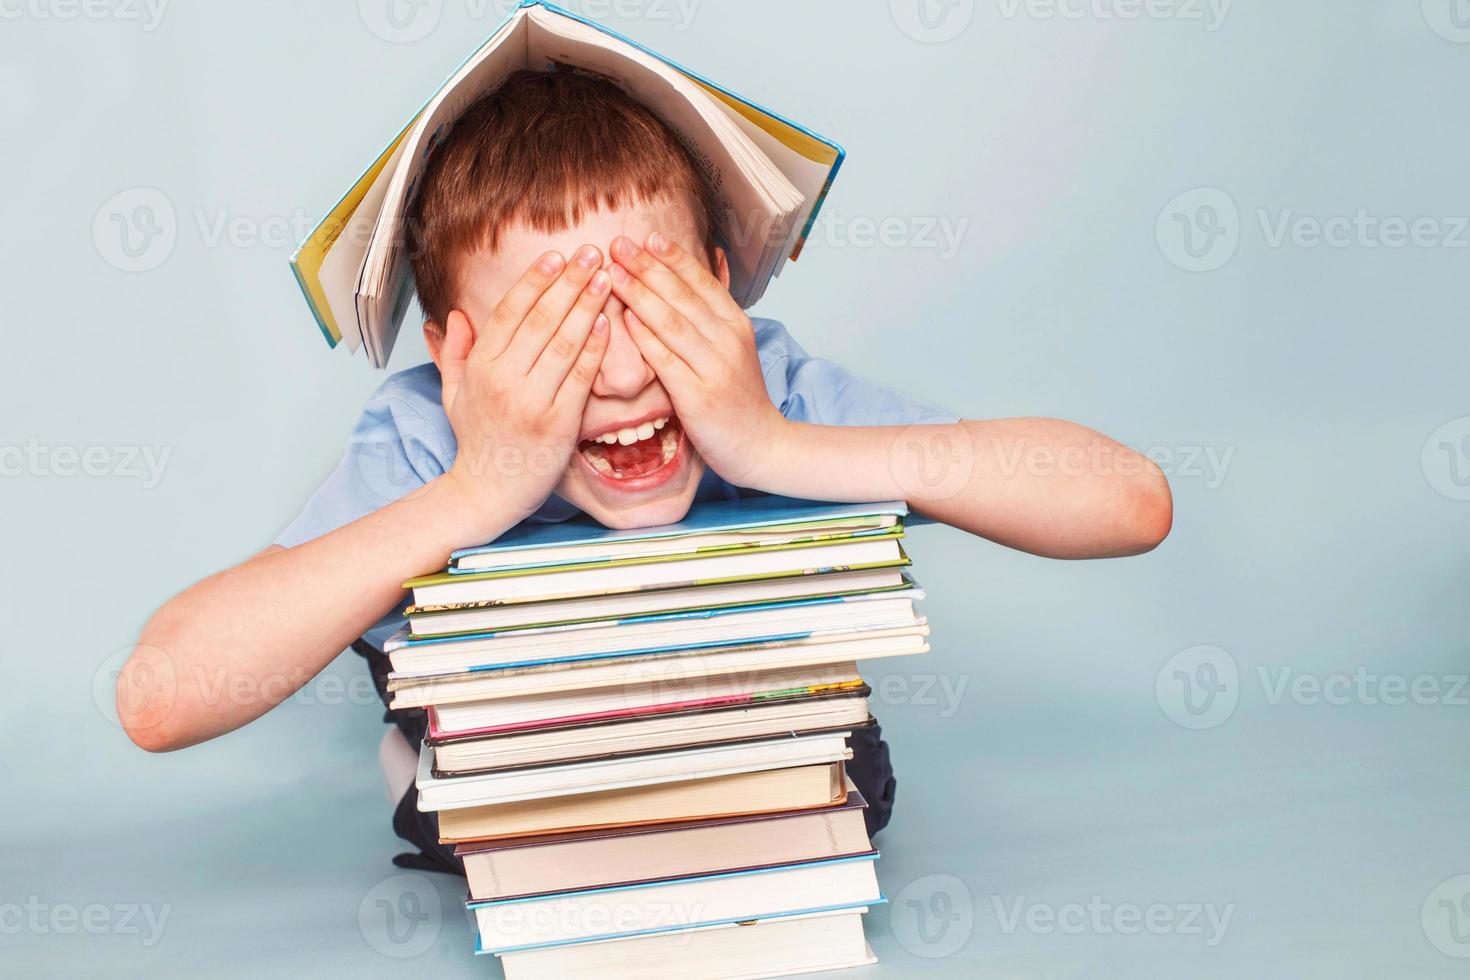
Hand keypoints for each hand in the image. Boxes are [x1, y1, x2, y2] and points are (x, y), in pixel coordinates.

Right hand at [439, 246, 610, 526]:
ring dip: (587, 306)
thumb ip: (453, 354)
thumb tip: (454, 315)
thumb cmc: (476, 442)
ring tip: (607, 277)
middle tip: (593, 253)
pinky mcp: (558, 424)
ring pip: (564, 343)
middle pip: (541, 319)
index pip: (509, 311)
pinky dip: (595, 348)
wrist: (487, 494)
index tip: (556, 256)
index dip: (535, 280)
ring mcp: (531, 402)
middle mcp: (503, 381)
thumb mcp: (453, 395)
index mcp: (479, 368)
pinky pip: (580, 378)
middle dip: (570, 281)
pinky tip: (608, 323)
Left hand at [608, 232, 789, 488]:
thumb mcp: (734, 349)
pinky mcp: (699, 397)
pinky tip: (623, 318)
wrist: (762, 446)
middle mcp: (729, 340)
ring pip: (672, 322)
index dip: (672, 257)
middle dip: (647, 266)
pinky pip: (666, 360)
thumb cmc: (738, 398)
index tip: (645, 236)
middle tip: (617, 243)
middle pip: (683, 295)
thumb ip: (711, 318)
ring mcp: (715, 368)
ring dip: (639, 293)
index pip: (701, 281)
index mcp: (737, 324)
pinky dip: (644, 337)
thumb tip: (685, 282)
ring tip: (612, 272)